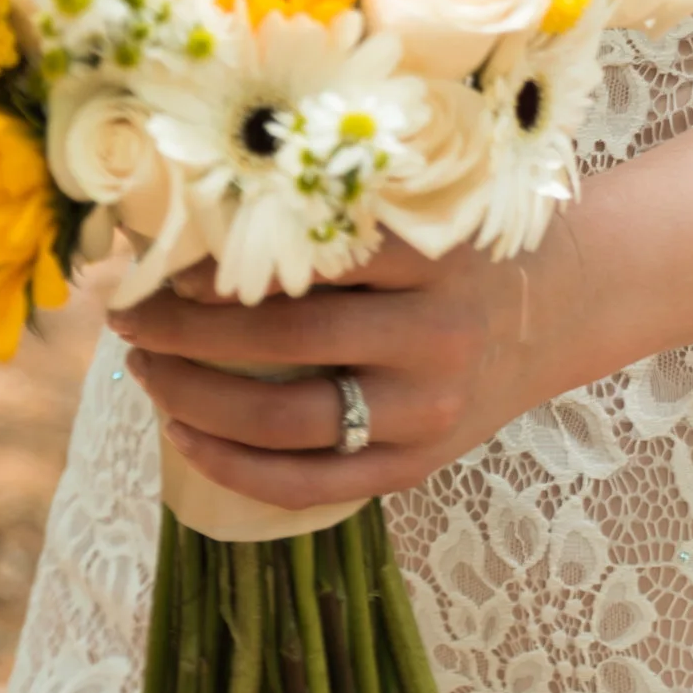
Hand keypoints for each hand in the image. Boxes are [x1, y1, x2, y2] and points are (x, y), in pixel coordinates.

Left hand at [109, 234, 525, 513]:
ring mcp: (427, 409)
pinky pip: (310, 485)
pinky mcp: (416, 465)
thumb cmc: (467, 244)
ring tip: (146, 369)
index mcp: (434, 256)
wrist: (564, 305)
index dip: (228, 267)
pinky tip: (184, 437)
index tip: (163, 263)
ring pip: (288, 417)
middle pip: (288, 339)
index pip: (314, 261)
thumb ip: (343, 216)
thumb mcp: (427, 208)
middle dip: (188, 330)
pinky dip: (234, 466)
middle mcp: (434, 334)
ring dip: (196, 398)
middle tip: (128, 314)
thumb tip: (207, 218)